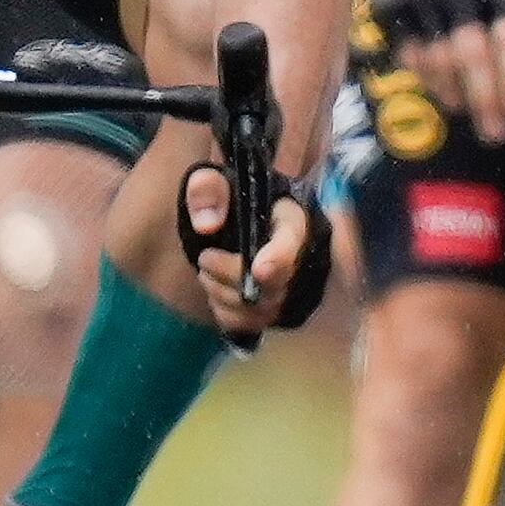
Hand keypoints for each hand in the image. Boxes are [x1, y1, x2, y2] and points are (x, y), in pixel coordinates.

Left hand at [177, 170, 330, 334]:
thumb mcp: (214, 181)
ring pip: (264, 308)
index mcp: (290, 216)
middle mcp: (300, 254)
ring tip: (205, 274)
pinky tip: (216, 295)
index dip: (281, 256)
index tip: (259, 270)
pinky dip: (227, 315)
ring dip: (224, 296)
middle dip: (233, 276)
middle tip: (204, 260)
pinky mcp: (275, 309)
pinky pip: (252, 324)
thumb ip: (208, 189)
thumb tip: (206, 224)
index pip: (294, 238)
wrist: (232, 225)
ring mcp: (291, 287)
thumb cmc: (228, 199)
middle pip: (277, 281)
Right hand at [364, 0, 504, 143]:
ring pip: (440, 58)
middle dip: (486, 97)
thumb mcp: (490, 0)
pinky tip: (443, 93)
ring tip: (465, 110)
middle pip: (474, 51)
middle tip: (496, 131)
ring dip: (455, 92)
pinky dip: (429, 81)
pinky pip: (412, 56)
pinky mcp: (392, 10)